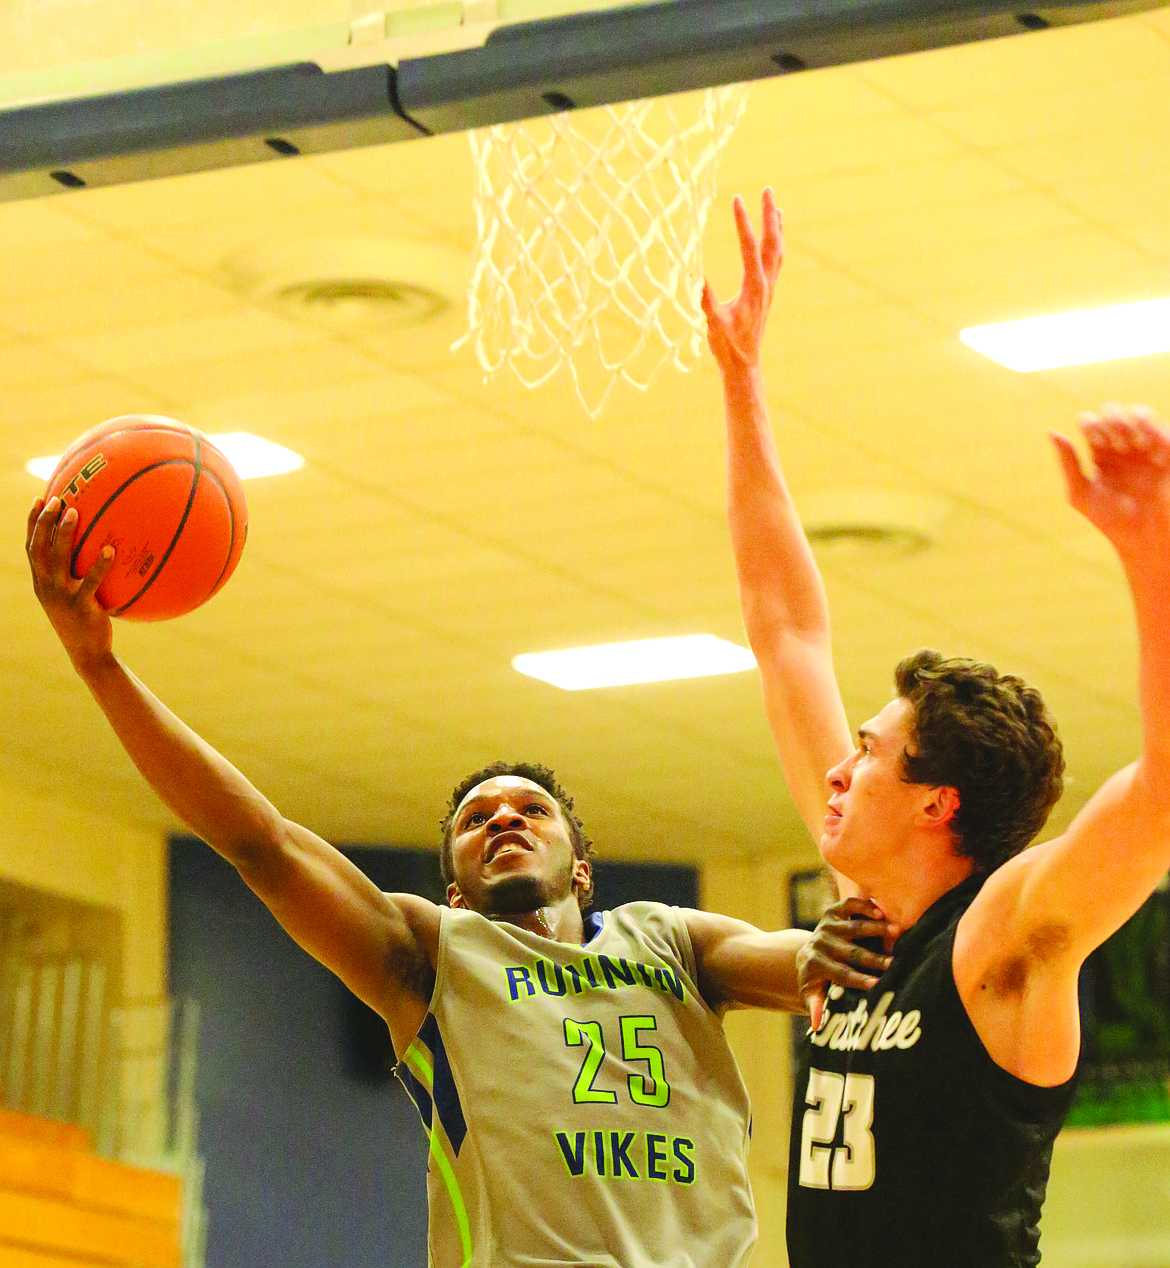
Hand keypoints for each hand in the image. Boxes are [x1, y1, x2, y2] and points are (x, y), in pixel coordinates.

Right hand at [26, 496, 115, 673]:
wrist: (88, 653)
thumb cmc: (83, 621)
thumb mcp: (72, 596)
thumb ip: (74, 574)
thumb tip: (96, 545)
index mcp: (41, 583)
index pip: (31, 547)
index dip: (33, 523)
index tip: (40, 499)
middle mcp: (46, 587)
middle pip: (39, 548)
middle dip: (45, 521)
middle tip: (57, 499)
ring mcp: (62, 597)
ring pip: (59, 559)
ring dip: (65, 534)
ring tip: (76, 512)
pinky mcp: (82, 606)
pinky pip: (91, 581)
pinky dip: (100, 565)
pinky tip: (110, 549)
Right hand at [701, 188, 782, 374]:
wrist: (745, 366)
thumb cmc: (727, 347)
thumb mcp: (714, 324)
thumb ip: (706, 302)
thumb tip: (696, 278)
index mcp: (753, 288)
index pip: (749, 247)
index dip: (742, 222)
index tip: (736, 198)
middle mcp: (765, 284)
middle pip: (771, 242)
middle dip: (769, 214)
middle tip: (767, 189)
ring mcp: (768, 289)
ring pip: (777, 250)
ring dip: (776, 227)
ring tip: (775, 205)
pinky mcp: (766, 294)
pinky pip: (775, 262)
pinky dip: (775, 244)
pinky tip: (773, 238)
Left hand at [797, 897, 897, 1032]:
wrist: (807, 954)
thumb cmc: (817, 979)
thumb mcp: (812, 993)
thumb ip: (815, 1006)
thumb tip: (816, 1028)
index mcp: (815, 964)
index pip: (840, 973)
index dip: (858, 979)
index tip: (876, 985)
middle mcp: (820, 942)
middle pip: (850, 952)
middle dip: (872, 958)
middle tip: (893, 963)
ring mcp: (827, 925)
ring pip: (854, 927)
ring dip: (876, 929)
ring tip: (897, 932)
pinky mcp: (833, 911)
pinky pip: (849, 905)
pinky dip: (864, 907)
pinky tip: (881, 911)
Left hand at [1050, 404, 1169, 557]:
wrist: (1145, 539)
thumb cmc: (1111, 521)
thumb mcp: (1081, 494)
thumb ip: (1068, 463)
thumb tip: (1051, 431)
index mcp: (1100, 456)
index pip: (1090, 422)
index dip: (1091, 423)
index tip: (1095, 442)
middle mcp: (1123, 448)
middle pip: (1112, 411)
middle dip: (1110, 420)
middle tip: (1113, 444)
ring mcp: (1147, 449)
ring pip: (1139, 412)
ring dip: (1131, 419)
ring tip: (1127, 441)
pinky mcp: (1167, 453)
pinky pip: (1162, 428)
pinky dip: (1154, 431)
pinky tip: (1149, 451)